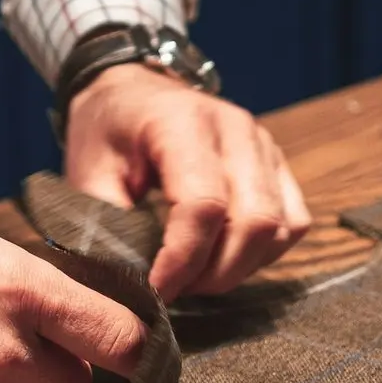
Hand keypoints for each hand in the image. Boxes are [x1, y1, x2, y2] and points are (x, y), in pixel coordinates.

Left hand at [64, 63, 311, 301]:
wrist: (132, 92)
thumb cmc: (107, 132)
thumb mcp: (88, 173)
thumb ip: (107, 224)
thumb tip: (130, 282)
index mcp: (182, 123)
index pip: (204, 206)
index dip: (182, 260)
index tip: (155, 290)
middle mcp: (235, 129)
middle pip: (253, 222)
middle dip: (215, 273)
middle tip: (176, 288)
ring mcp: (264, 144)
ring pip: (279, 227)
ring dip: (240, 267)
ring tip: (196, 275)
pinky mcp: (278, 163)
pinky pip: (293, 222)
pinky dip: (265, 253)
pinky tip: (225, 257)